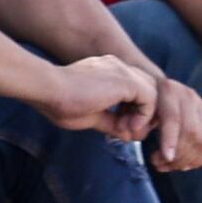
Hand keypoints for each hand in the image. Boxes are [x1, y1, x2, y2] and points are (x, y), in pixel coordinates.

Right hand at [34, 52, 161, 140]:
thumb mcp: (90, 117)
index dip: (133, 111)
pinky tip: (129, 127)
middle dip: (144, 113)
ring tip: (129, 131)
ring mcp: (123, 71)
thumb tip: (127, 135)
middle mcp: (118, 67)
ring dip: (145, 116)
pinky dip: (144, 116)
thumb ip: (111, 122)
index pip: (134, 90)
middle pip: (147, 89)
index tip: (121, 128)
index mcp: (107, 72)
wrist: (49, 89)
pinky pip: (150, 98)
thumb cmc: (59, 102)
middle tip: (131, 131)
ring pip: (153, 92)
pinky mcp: (126, 80)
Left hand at [145, 75, 201, 175]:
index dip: (170, 140)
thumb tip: (136, 134)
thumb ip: (137, 121)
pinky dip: (199, 160)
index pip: (173, 118)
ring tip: (169, 166)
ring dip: (186, 160)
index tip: (162, 159)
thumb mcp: (136, 109)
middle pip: (192, 132)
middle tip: (159, 165)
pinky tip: (183, 165)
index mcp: (168, 90)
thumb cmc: (143, 105)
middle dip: (177, 156)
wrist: (158, 91)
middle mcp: (189, 96)